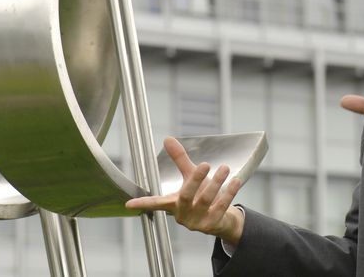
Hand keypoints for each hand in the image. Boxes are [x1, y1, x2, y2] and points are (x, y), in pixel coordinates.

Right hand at [125, 137, 244, 243]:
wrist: (223, 219)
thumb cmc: (202, 195)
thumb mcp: (190, 177)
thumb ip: (180, 160)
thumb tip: (167, 139)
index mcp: (174, 203)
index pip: (156, 203)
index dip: (143, 202)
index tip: (129, 204)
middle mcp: (183, 214)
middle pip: (186, 196)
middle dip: (195, 180)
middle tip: (205, 164)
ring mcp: (197, 222)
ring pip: (205, 200)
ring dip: (216, 183)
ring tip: (224, 168)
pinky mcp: (212, 225)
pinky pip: (221, 207)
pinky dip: (229, 193)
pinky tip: (235, 181)